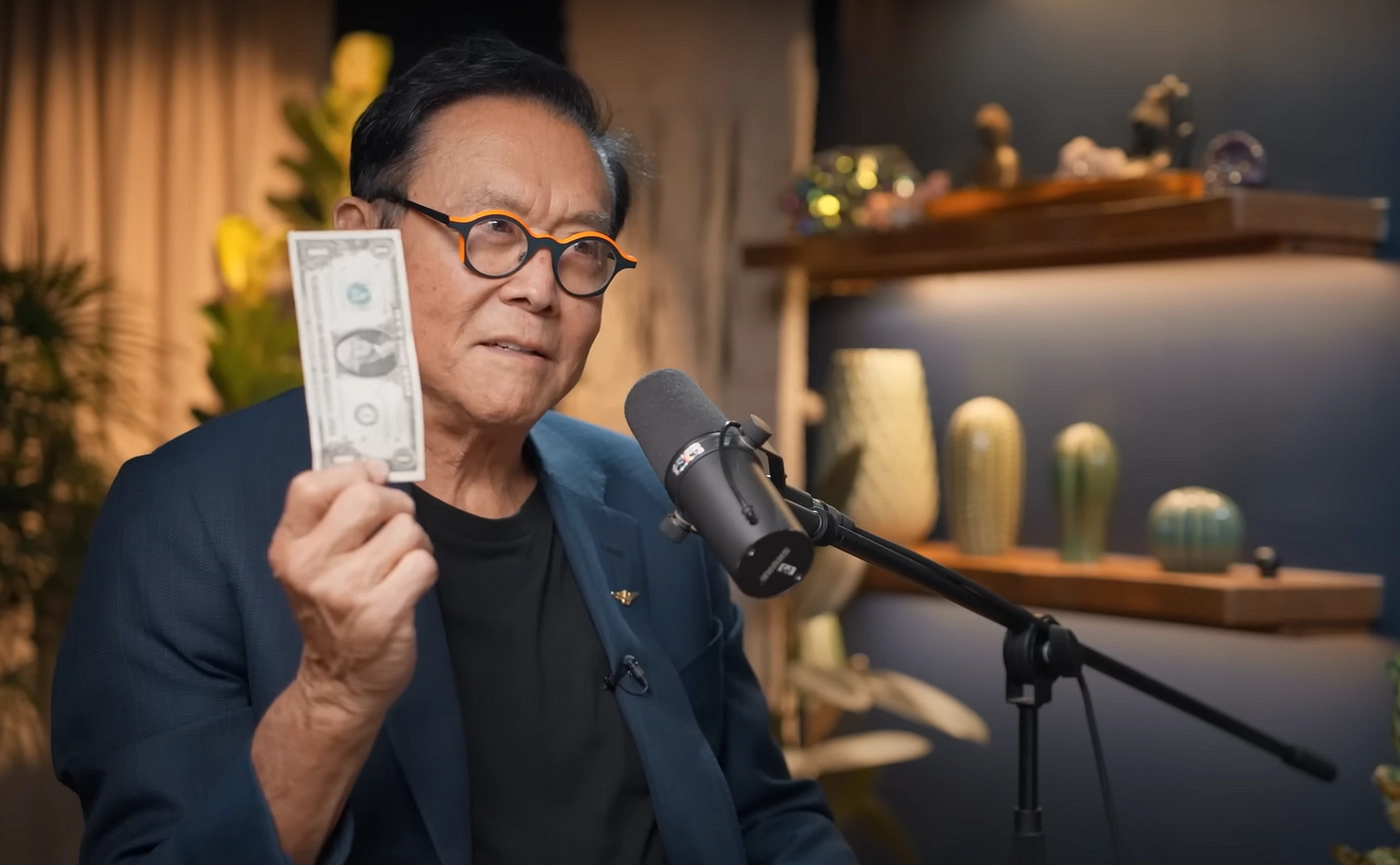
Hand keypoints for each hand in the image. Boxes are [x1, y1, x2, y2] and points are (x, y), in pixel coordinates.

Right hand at [267, 461, 437, 721]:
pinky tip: (406, 588)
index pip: (309, 484)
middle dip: (396, 506)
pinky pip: (423, 563)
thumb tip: (374, 466)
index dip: (353, 473)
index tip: (373, 481)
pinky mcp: (379, 616)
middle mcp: (308, 567)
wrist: (340, 681)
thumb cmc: (335, 606)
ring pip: (406, 530)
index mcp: (288, 546)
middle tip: (393, 527)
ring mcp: (343, 593)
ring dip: (414, 543)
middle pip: (368, 497)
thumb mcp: (314, 559)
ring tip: (397, 565)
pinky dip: (424, 571)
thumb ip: (331, 512)